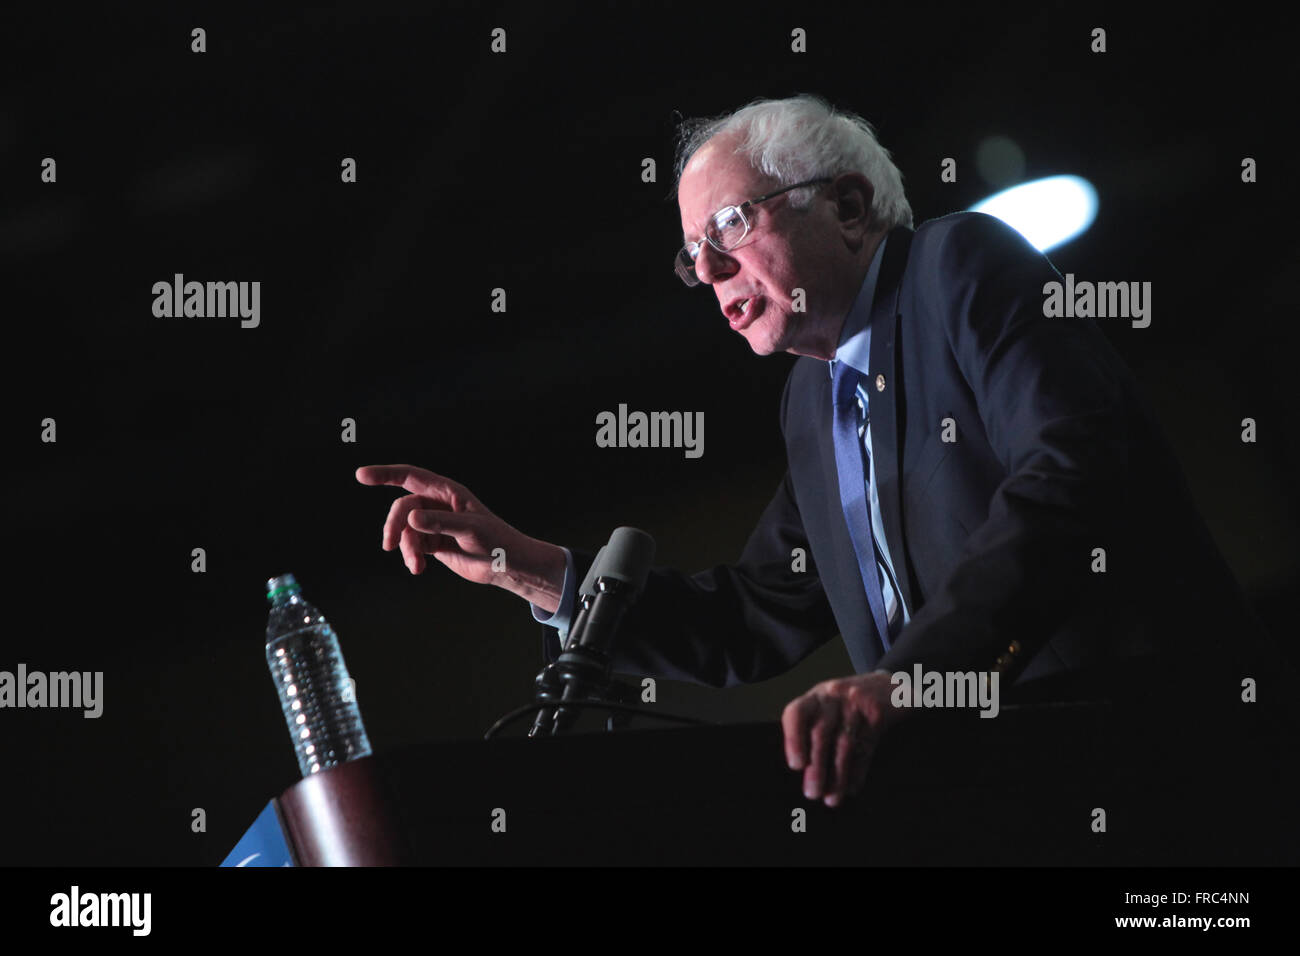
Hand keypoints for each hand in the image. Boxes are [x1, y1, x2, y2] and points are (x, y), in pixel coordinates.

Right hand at [355, 464, 565, 611]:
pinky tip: (418, 569)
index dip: (385, 474)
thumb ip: (440, 523)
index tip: (361, 475)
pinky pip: (411, 545)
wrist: (506, 565)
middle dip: (393, 525)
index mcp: (448, 492)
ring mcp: (434, 523)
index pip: (410, 477)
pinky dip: (410, 557)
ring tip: (416, 565)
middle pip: (402, 507)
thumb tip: (410, 518)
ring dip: (405, 548)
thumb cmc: (496, 541)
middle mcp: (438, 504)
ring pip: (404, 530)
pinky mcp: (433, 543)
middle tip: (388, 545)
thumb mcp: (470, 530)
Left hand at [781, 671, 907, 806]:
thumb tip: (802, 770)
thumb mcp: (827, 705)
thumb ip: (812, 727)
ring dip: (837, 775)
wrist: (890, 682)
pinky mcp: (878, 714)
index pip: (796, 713)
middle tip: (812, 794)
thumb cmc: (848, 703)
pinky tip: (852, 789)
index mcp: (816, 696)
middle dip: (816, 767)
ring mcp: (857, 703)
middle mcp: (834, 697)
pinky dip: (858, 771)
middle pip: (821, 733)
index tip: (796, 767)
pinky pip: (866, 747)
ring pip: (845, 744)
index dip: (793, 740)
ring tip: (831, 798)